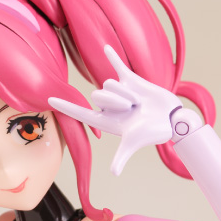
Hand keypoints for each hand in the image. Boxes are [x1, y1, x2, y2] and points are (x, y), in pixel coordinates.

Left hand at [49, 46, 181, 175]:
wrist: (172, 119)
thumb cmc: (153, 132)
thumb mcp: (134, 142)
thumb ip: (122, 156)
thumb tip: (114, 173)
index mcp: (106, 121)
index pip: (80, 112)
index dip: (65, 106)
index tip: (49, 100)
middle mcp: (110, 107)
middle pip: (97, 94)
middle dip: (114, 99)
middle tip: (132, 108)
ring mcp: (120, 93)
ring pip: (109, 83)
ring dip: (124, 91)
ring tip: (138, 102)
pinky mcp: (131, 81)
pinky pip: (118, 67)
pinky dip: (113, 58)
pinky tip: (106, 48)